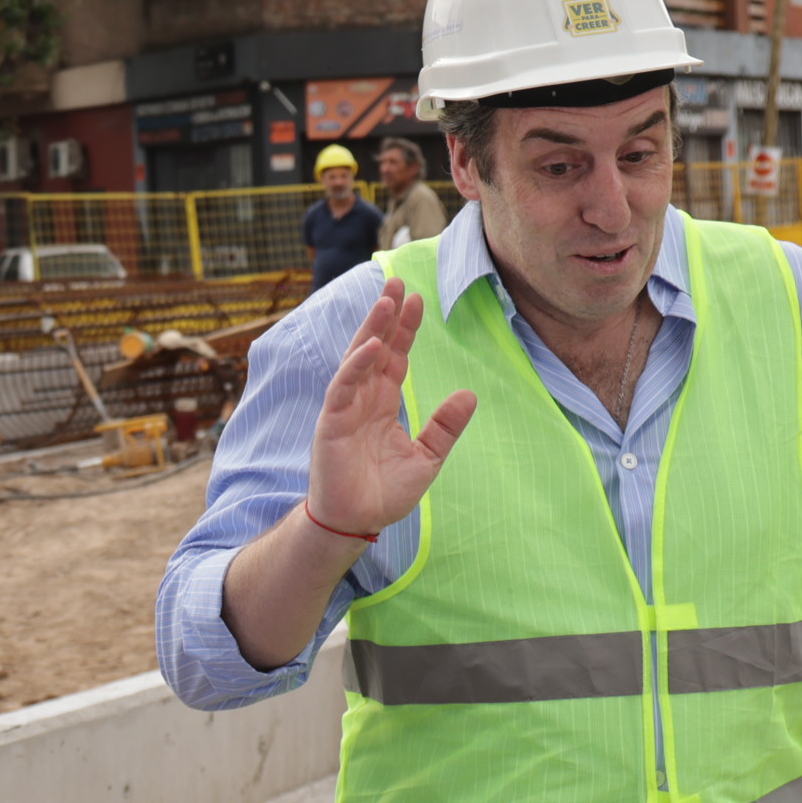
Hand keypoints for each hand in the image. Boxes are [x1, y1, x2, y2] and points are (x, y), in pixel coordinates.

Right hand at [305, 280, 476, 543]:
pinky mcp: (332, 421)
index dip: (405, 329)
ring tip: (386, 300)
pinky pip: (343, 386)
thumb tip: (469, 394)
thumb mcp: (427, 457)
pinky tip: (371, 346)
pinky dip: (356, 365)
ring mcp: (345, 407)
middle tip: (398, 281)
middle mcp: (363, 398)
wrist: (358, 521)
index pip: (395, 356)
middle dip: (386, 315)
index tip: (418, 299)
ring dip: (370, 328)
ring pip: (358, 357)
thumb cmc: (385, 492)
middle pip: (376, 346)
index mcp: (383, 403)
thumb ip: (445, 427)